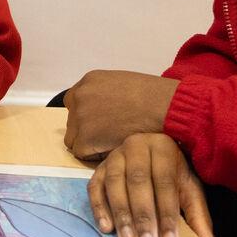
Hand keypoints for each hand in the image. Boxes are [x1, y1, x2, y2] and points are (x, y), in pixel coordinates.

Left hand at [63, 70, 178, 159]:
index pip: (74, 102)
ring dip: (90, 143)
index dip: (87, 116)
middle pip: (72, 122)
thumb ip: (105, 94)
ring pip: (74, 139)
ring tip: (113, 142)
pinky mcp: (84, 137)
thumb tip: (103, 108)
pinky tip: (114, 148)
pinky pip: (82, 153)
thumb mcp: (122, 84)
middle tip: (109, 135)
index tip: (100, 123)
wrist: (163, 107)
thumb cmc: (153, 97)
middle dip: (87, 130)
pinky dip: (95, 155)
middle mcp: (80, 96)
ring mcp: (80, 116)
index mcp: (89, 81)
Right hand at [87, 132, 216, 236]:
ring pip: (115, 184)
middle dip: (142, 217)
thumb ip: (198, 218)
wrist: (153, 151)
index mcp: (163, 148)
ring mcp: (115, 155)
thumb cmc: (174, 174)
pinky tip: (106, 227)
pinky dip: (99, 207)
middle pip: (138, 182)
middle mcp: (136, 146)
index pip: (165, 182)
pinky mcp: (99, 167)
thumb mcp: (190, 190)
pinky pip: (94, 187)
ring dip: (121, 214)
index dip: (167, 214)